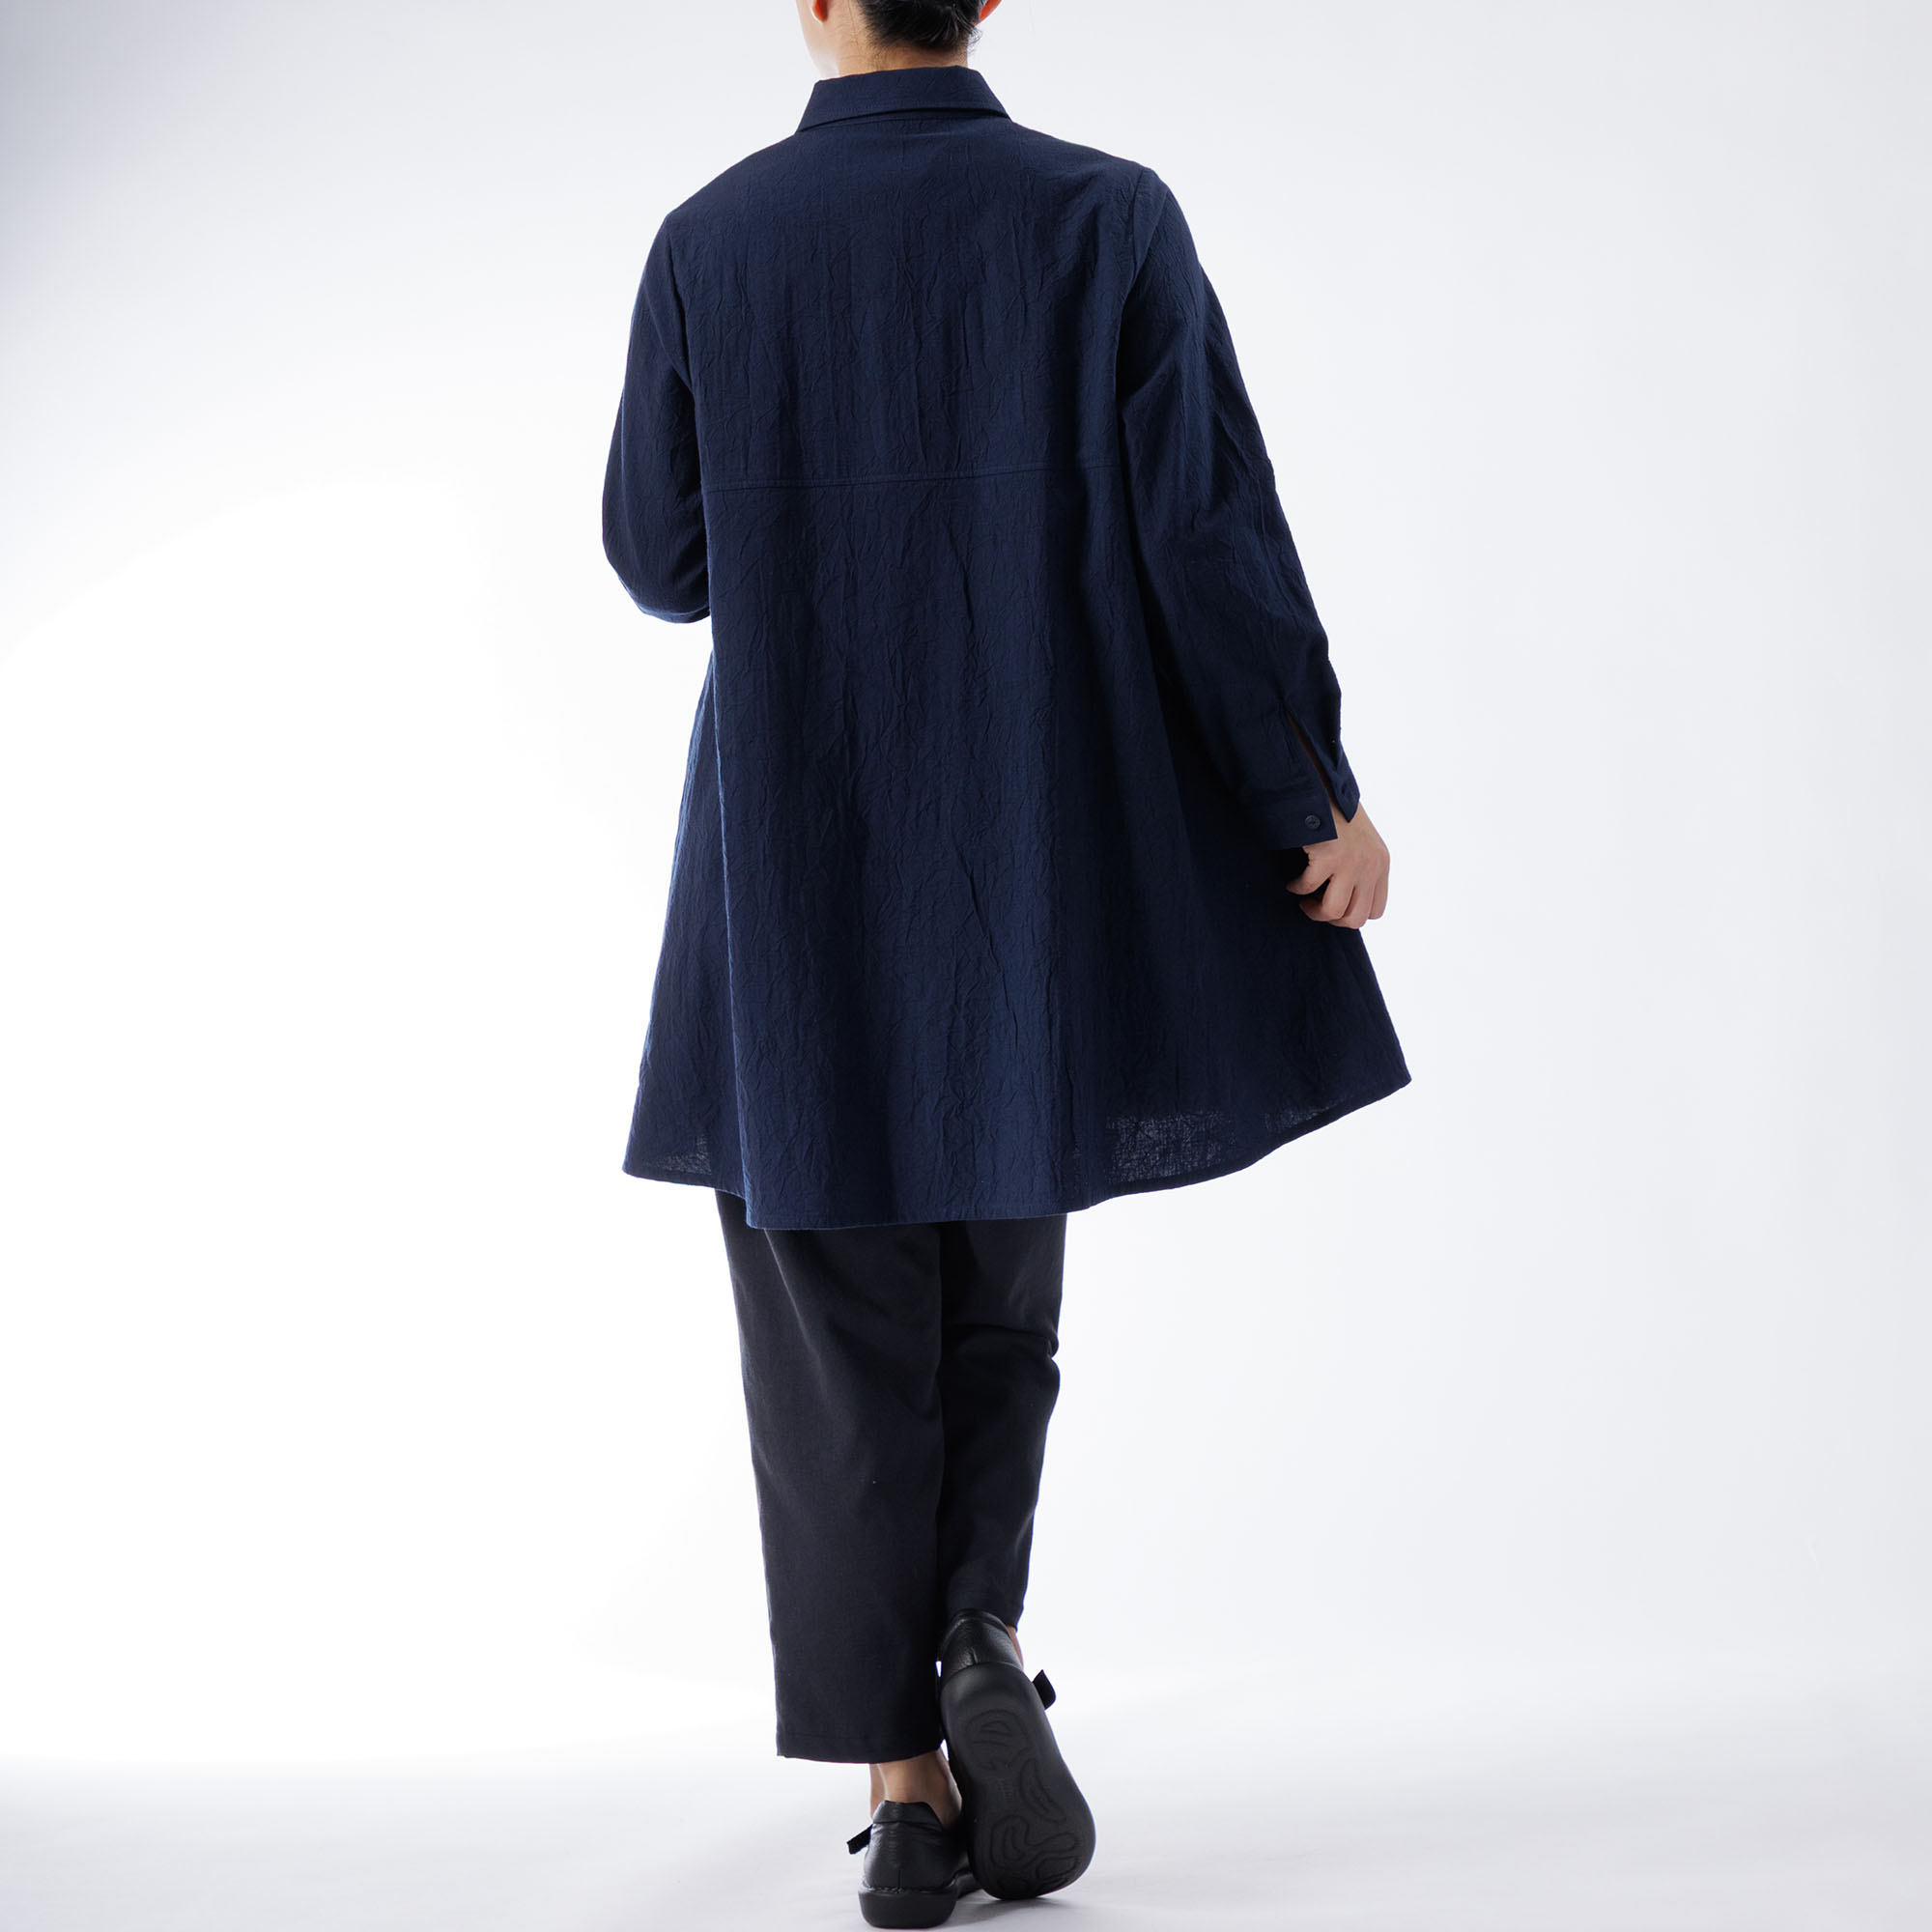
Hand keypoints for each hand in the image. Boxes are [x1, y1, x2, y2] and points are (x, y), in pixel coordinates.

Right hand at [1291, 801, 1388, 927]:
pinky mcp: (1329, 856)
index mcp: (1381, 864)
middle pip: (1354, 918)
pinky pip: (1307, 887)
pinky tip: (1292, 880)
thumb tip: (1344, 899)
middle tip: (1315, 905)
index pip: (1375, 912)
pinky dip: (1296, 887)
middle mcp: (1371, 866)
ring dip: (1313, 910)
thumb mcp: (1362, 842)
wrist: (1323, 785)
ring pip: (1333, 911)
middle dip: (1330, 918)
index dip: (1350, 914)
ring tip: (1304, 899)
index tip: (1333, 903)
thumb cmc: (1336, 813)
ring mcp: (1351, 862)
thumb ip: (1360, 868)